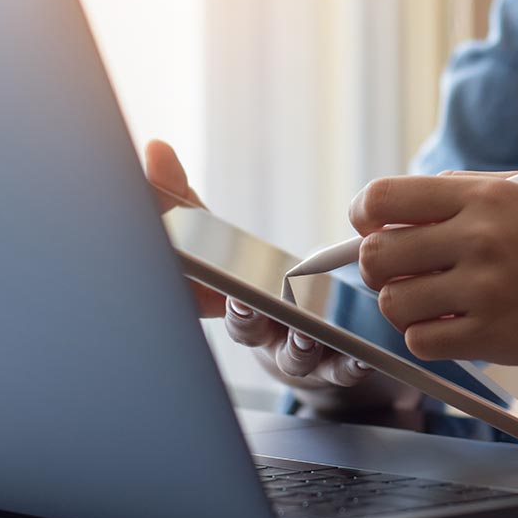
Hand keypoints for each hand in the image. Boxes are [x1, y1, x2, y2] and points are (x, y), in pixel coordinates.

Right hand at [144, 140, 377, 389]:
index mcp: (227, 303)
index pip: (216, 303)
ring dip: (300, 349)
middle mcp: (258, 332)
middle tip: (259, 309)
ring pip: (294, 358)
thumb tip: (156, 148)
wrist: (283, 315)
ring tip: (311, 335)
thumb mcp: (204, 228)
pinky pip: (338, 369)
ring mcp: (292, 350)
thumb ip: (175, 192)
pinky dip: (349, 366)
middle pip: (251, 334)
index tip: (236, 292)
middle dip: (253, 323)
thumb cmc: (233, 270)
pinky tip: (361, 359)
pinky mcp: (328, 362)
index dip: (227, 301)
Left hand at [348, 172, 517, 372]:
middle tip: (405, 273)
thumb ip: (466, 196)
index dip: (364, 216)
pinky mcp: (492, 338)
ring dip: (406, 307)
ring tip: (441, 302)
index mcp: (487, 195)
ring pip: (392, 304)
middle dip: (379, 268)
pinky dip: (431, 338)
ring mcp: (485, 291)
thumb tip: (393, 210)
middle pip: (375, 255)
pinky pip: (421, 343)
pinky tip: (461, 327)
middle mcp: (480, 238)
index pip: (383, 198)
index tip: (369, 229)